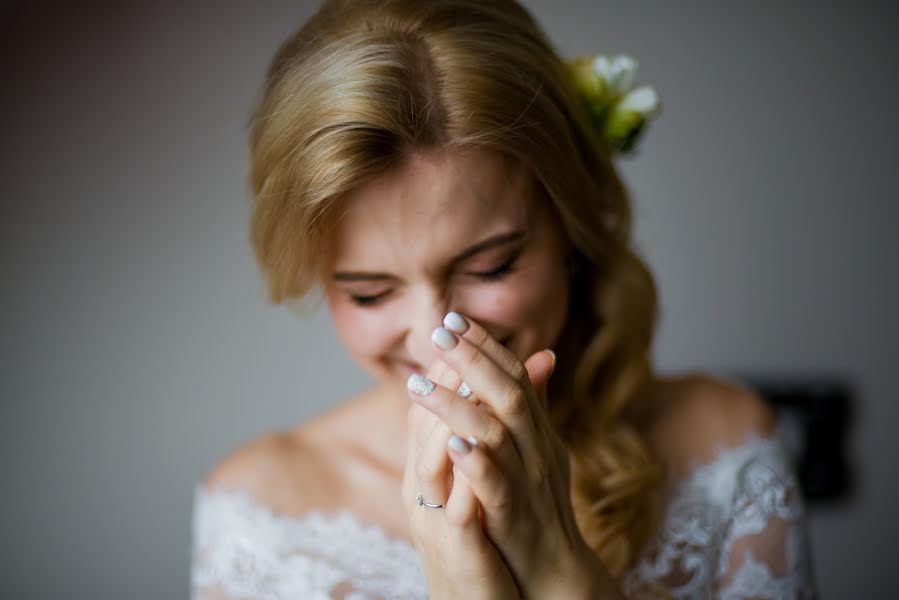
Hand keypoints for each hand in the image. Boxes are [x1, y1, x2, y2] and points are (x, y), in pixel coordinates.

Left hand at [408, 312, 619, 598]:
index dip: (486, 345)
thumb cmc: (540, 503)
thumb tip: (542, 354)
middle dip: (473, 360)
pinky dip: (475, 463)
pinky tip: (451, 442)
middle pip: (507, 393)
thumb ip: (536, 403)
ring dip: (459, 406)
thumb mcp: (542, 447)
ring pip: (497, 433)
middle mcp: (536, 448)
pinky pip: (496, 485)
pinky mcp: (513, 516)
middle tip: (438, 331)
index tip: (454, 318)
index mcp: (536, 430)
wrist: (554, 568)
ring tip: (420, 384)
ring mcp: (526, 481)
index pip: (514, 376)